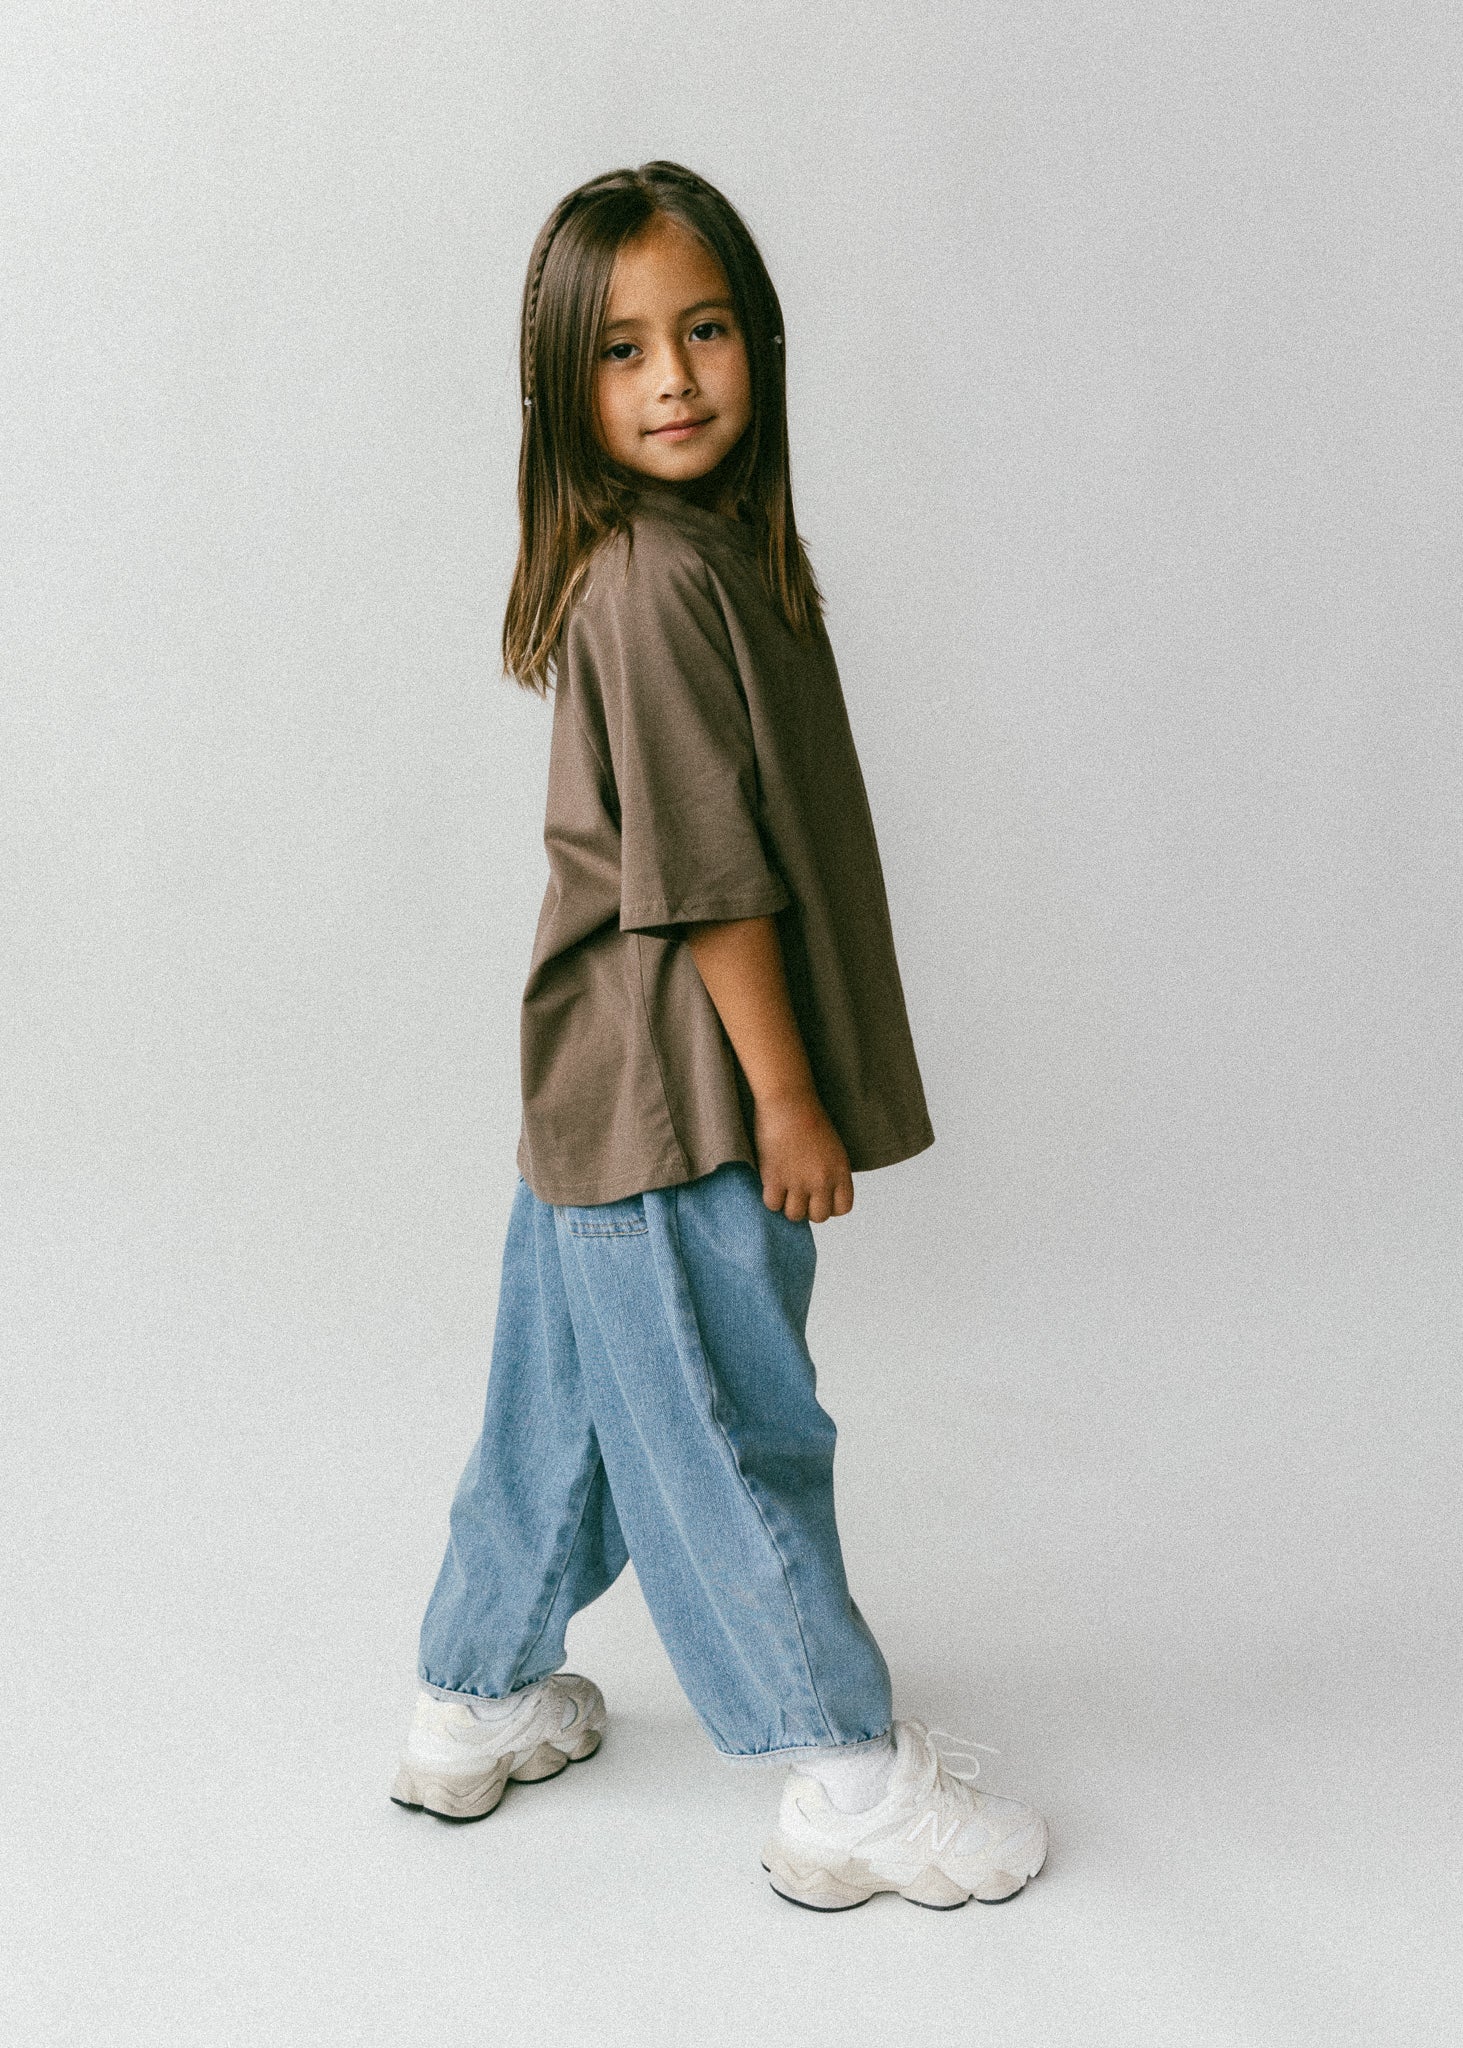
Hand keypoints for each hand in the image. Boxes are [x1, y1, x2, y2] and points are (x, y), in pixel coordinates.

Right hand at [752, 1093, 854, 1222]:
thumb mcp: (833, 1148)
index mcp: (841, 1171)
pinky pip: (773, 1205)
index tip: (818, 1198)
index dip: (829, 1206)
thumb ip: (830, 1173)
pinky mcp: (775, 1178)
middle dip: (808, 1209)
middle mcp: (823, 1180)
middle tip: (797, 1194)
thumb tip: (818, 1195)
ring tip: (783, 1190)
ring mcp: (799, 1181)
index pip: (842, 1208)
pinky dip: (770, 1198)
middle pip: (818, 1216)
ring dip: (788, 1205)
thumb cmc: (808, 1117)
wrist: (789, 1101)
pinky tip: (770, 1183)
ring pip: (795, 1215)